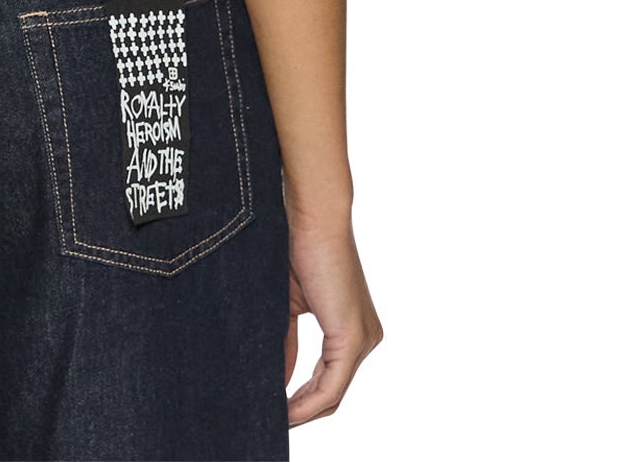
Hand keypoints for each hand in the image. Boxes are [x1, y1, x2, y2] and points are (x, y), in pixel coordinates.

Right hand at [284, 214, 382, 426]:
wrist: (311, 215)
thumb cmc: (298, 247)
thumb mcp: (288, 305)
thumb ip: (286, 344)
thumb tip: (276, 380)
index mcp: (352, 328)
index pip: (327, 379)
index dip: (301, 400)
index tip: (273, 408)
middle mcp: (365, 338)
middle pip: (331, 393)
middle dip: (300, 410)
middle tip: (269, 419)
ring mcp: (363, 339)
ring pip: (332, 394)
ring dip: (301, 411)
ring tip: (272, 417)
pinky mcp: (352, 338)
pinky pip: (331, 387)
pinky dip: (307, 402)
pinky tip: (284, 409)